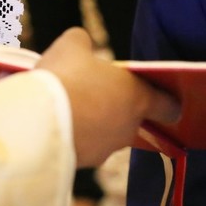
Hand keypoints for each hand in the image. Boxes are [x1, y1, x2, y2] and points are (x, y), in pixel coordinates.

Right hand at [35, 28, 179, 166]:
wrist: (38, 121)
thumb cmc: (64, 77)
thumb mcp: (72, 44)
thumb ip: (84, 43)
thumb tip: (82, 46)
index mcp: (136, 96)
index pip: (168, 106)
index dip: (166, 101)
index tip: (162, 98)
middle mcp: (128, 127)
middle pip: (130, 117)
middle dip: (113, 106)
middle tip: (90, 90)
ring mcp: (106, 148)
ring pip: (105, 133)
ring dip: (92, 122)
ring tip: (65, 106)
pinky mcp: (84, 163)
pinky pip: (82, 145)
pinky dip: (73, 135)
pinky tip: (53, 123)